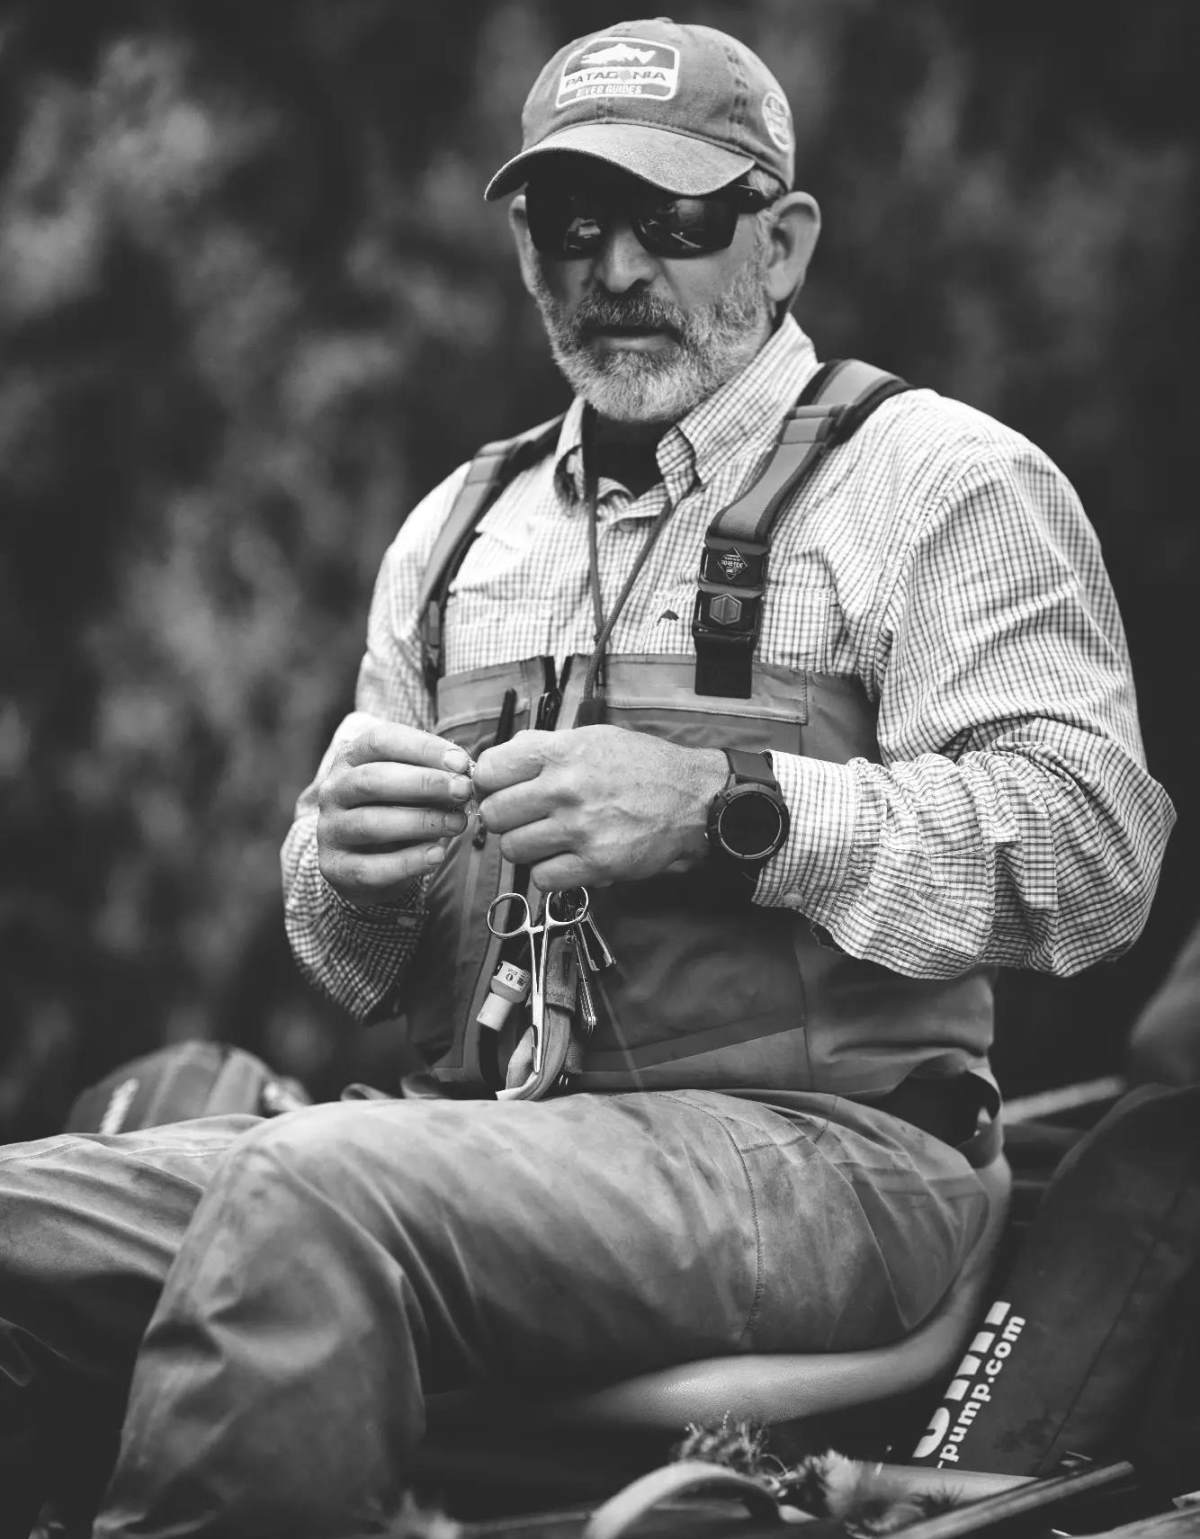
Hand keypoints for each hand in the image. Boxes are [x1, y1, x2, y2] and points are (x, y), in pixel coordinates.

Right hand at [317, 717, 474, 905]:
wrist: (364, 861)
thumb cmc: (395, 810)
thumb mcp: (411, 787)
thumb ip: (433, 777)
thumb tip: (465, 776)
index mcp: (350, 758)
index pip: (380, 741)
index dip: (422, 748)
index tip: (461, 762)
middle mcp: (334, 790)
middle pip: (372, 780)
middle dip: (423, 783)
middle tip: (463, 790)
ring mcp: (330, 829)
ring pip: (370, 823)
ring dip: (421, 822)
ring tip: (458, 824)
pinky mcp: (336, 867)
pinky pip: (370, 867)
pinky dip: (408, 862)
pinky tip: (437, 855)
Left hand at [473, 726, 726, 889]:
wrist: (694, 799)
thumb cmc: (645, 767)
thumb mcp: (594, 738)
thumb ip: (546, 745)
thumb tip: (504, 754)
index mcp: (561, 752)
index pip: (489, 770)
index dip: (489, 783)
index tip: (500, 790)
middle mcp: (565, 789)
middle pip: (495, 814)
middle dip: (506, 819)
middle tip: (525, 818)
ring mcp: (579, 828)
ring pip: (513, 850)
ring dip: (526, 848)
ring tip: (548, 840)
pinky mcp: (595, 863)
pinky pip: (543, 878)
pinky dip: (550, 873)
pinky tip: (566, 859)